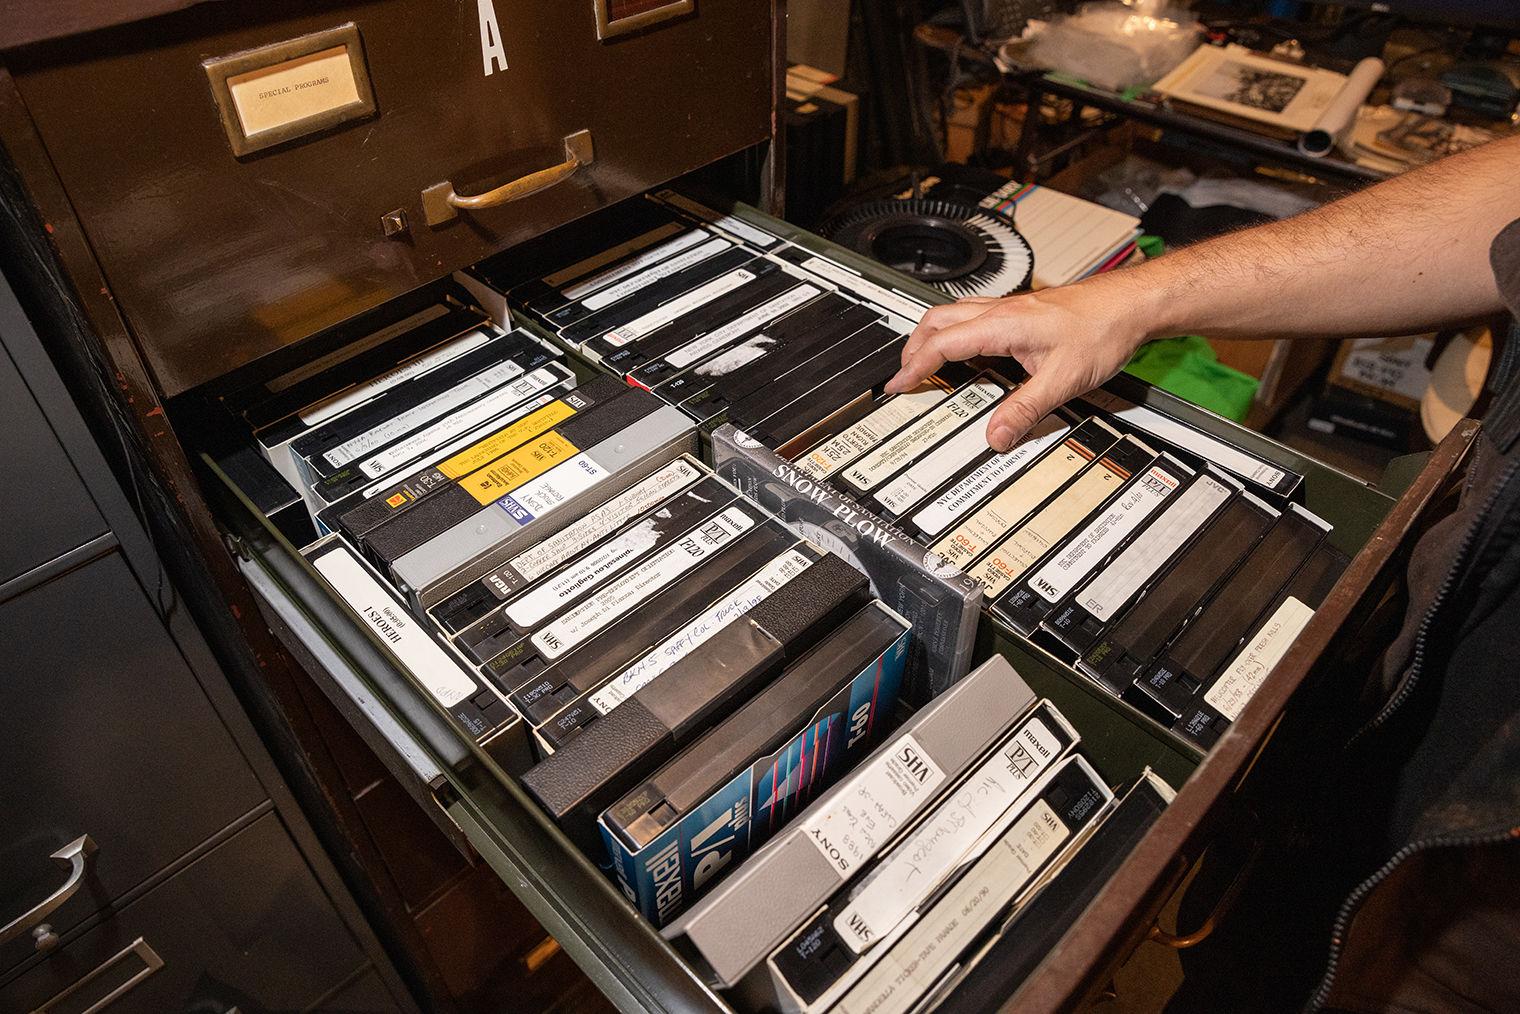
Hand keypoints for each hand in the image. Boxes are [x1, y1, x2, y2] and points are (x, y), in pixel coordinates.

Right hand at [886, 276, 1153, 450]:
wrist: (1128, 305)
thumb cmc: (1102, 330)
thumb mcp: (1063, 380)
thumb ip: (1025, 410)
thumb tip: (997, 436)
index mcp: (1000, 325)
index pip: (941, 344)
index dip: (914, 366)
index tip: (898, 385)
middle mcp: (1000, 312)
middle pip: (936, 321)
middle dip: (913, 348)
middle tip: (904, 375)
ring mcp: (1009, 309)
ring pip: (952, 314)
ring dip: (931, 337)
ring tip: (925, 362)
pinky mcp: (1020, 312)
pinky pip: (973, 317)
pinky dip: (955, 334)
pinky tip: (966, 351)